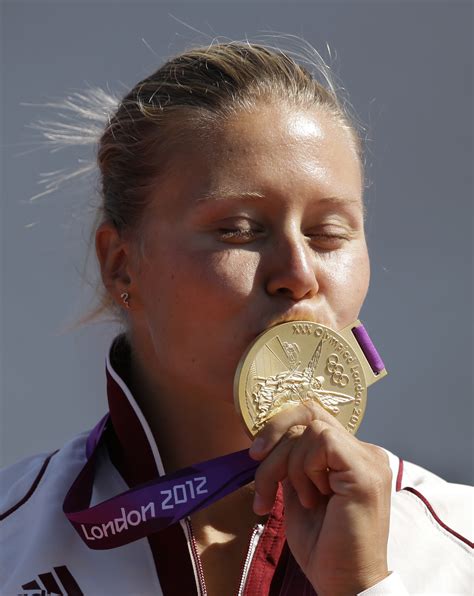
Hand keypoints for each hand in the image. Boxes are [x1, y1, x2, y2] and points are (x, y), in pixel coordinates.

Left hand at [249, 402, 391, 595]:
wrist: (344, 583)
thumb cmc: (323, 545)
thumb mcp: (297, 492)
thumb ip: (292, 462)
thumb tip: (269, 439)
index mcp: (350, 456)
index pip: (314, 414)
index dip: (281, 424)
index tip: (256, 453)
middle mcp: (364, 452)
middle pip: (308, 414)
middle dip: (274, 440)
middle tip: (259, 471)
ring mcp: (368, 459)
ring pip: (310, 429)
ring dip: (291, 466)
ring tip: (305, 500)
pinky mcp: (366, 471)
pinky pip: (322, 442)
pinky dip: (306, 469)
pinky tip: (315, 498)